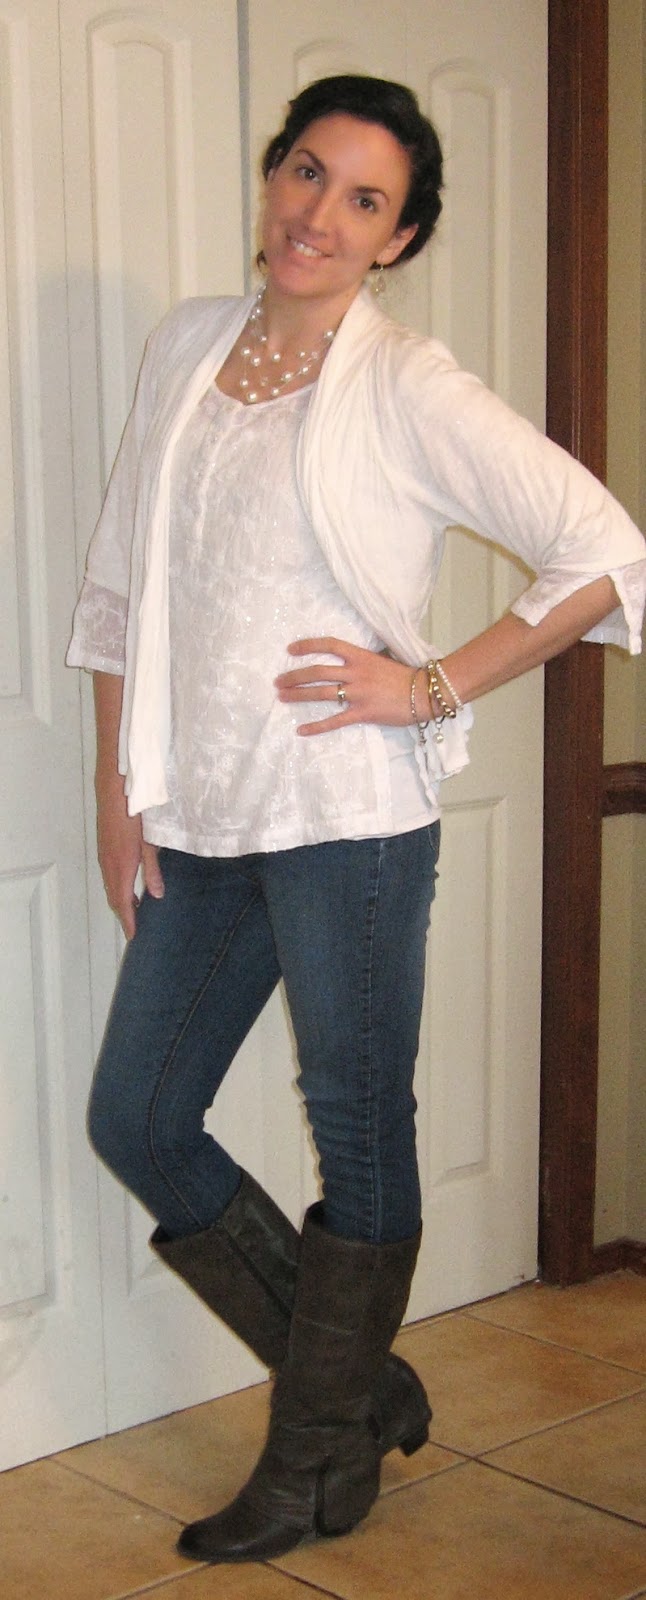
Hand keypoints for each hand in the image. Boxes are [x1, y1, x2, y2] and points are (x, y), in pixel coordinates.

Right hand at [95, 775, 163, 939]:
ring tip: (134, 910)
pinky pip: (108, 876)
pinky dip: (116, 887)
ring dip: (120, 900)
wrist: (114, 792)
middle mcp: (109, 865)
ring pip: (110, 886)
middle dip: (124, 914)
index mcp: (122, 867)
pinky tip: (126, 885)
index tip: (133, 935)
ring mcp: (104, 856)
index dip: (128, 921)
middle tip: (135, 927)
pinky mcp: (103, 848)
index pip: (123, 903)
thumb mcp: (150, 844)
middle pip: (114, 898)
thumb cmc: (135, 815)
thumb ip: (152, 871)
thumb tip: (156, 895)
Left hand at [275, 637, 415, 735]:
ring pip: (322, 693)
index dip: (308, 645)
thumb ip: (362, 659)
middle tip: (278, 681)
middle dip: (294, 676)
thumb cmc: (404, 676)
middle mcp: (356, 672)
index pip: (329, 645)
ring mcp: (358, 693)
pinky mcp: (363, 713)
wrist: (424, 693)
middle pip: (318, 672)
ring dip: (299, 695)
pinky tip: (301, 730)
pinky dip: (316, 726)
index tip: (290, 649)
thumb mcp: (382, 659)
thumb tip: (346, 659)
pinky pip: (335, 720)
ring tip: (282, 698)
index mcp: (360, 656)